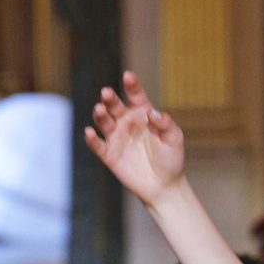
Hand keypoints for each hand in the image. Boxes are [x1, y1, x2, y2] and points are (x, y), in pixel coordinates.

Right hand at [84, 71, 185, 207]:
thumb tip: (152, 113)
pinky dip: (92, 139)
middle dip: (110, 98)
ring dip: (100, 114)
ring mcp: (116, 137)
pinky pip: (97, 145)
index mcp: (143, 114)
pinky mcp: (109, 154)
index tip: (128, 76)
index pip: (136, 95)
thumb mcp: (174, 139)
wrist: (164, 186)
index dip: (132, 85)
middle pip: (114, 106)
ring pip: (104, 121)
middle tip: (107, 93)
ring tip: (100, 109)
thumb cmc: (171, 159)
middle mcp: (127, 122)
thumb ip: (166, 124)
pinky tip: (89, 132)